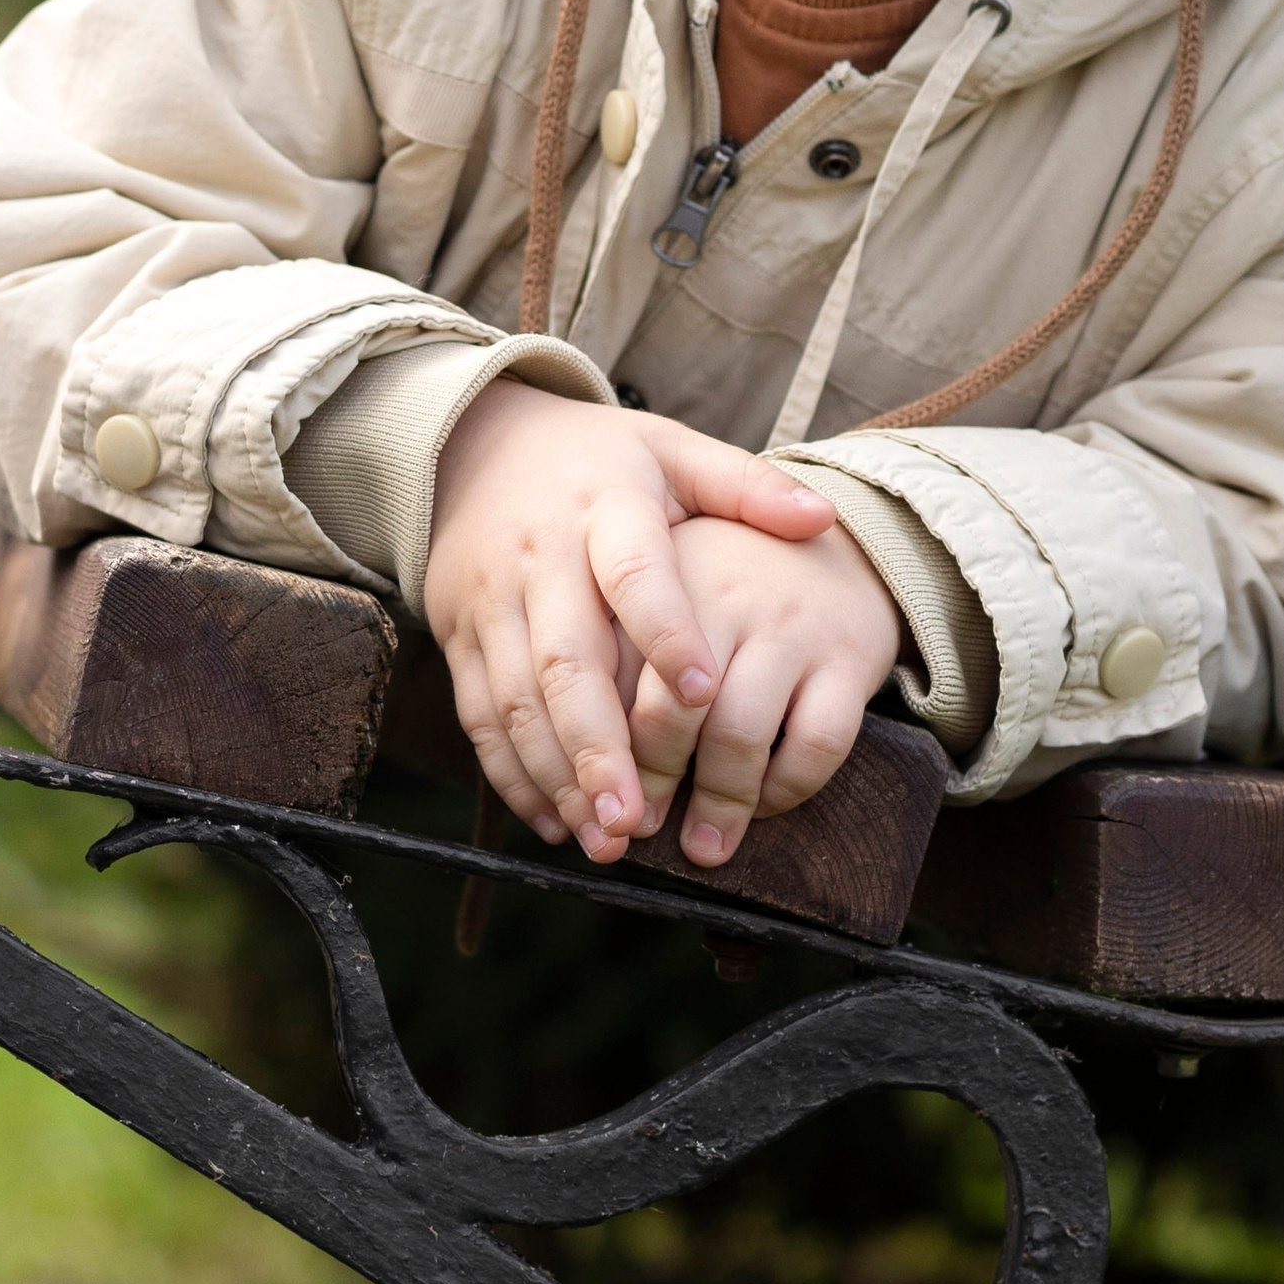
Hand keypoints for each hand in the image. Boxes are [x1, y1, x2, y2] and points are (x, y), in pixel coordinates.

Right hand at [423, 379, 835, 862]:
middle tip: (638, 820)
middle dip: (600, 746)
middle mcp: (540, 555)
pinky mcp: (459, 633)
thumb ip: (746, 487)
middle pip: (567, 659)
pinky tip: (554, 821)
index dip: (666, 631)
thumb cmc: (601, 461)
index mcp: (606, 508)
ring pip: (518, 699)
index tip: (704, 694)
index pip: (634, 572)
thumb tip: (824, 518)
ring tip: (606, 839)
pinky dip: (512, 773)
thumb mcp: (672, 451)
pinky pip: (479, 713)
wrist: (479, 444)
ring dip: (558, 776)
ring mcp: (492, 598)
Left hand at [626, 511, 902, 866]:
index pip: (613, 675)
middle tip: (641, 828)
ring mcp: (789, 626)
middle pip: (671, 710)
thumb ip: (623, 652)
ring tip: (705, 846)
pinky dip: (788, 787)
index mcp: (662, 576)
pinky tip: (769, 803)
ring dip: (719, 802)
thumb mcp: (670, 588)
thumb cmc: (730, 580)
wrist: (841, 539)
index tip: (593, 797)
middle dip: (654, 783)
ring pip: (740, 734)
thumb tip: (579, 764)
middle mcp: (723, 595)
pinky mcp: (849, 657)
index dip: (600, 748)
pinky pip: (816, 741)